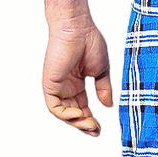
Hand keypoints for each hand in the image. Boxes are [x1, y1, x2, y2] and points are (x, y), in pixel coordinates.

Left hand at [41, 0, 112, 137]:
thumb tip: (107, 105)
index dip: (90, 119)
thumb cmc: (89, 41)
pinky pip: (54, 107)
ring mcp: (57, 86)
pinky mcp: (50, 84)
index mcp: (76, 83)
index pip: (82, 107)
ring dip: (76, 123)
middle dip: (84, 125)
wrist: (77, 26)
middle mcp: (65, 86)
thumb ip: (103, 88)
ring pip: (63, 113)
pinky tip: (79, 115)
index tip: (100, 128)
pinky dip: (66, 115)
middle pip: (72, 113)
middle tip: (96, 131)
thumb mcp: (101, 70)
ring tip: (90, 126)